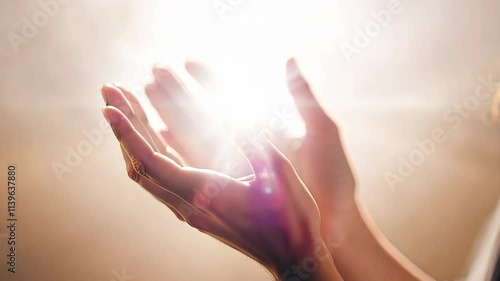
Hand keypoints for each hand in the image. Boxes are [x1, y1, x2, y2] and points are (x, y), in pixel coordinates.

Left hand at [100, 85, 341, 279]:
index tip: (109, 108)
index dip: (128, 134)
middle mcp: (189, 205)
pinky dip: (147, 154)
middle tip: (109, 91)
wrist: (291, 257)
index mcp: (206, 194)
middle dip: (122, 127)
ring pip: (147, 174)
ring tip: (122, 107)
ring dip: (131, 140)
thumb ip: (253, 144)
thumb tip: (232, 115)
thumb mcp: (279, 175)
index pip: (152, 162)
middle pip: (140, 165)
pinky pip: (160, 181)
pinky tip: (148, 135)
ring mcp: (190, 211)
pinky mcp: (195, 212)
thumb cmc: (291, 219)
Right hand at [172, 59, 356, 240]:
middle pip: (203, 112)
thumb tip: (289, 57)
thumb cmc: (334, 178)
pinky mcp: (231, 187)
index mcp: (266, 127)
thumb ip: (302, 94)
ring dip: (170, 113)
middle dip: (177, 91)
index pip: (229, 94)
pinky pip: (198, 164)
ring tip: (146, 92)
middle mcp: (247, 145)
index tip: (187, 60)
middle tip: (156, 70)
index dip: (208, 77)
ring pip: (194, 134)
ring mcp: (236, 166)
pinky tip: (159, 134)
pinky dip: (177, 147)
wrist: (337, 221)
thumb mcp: (322, 131)